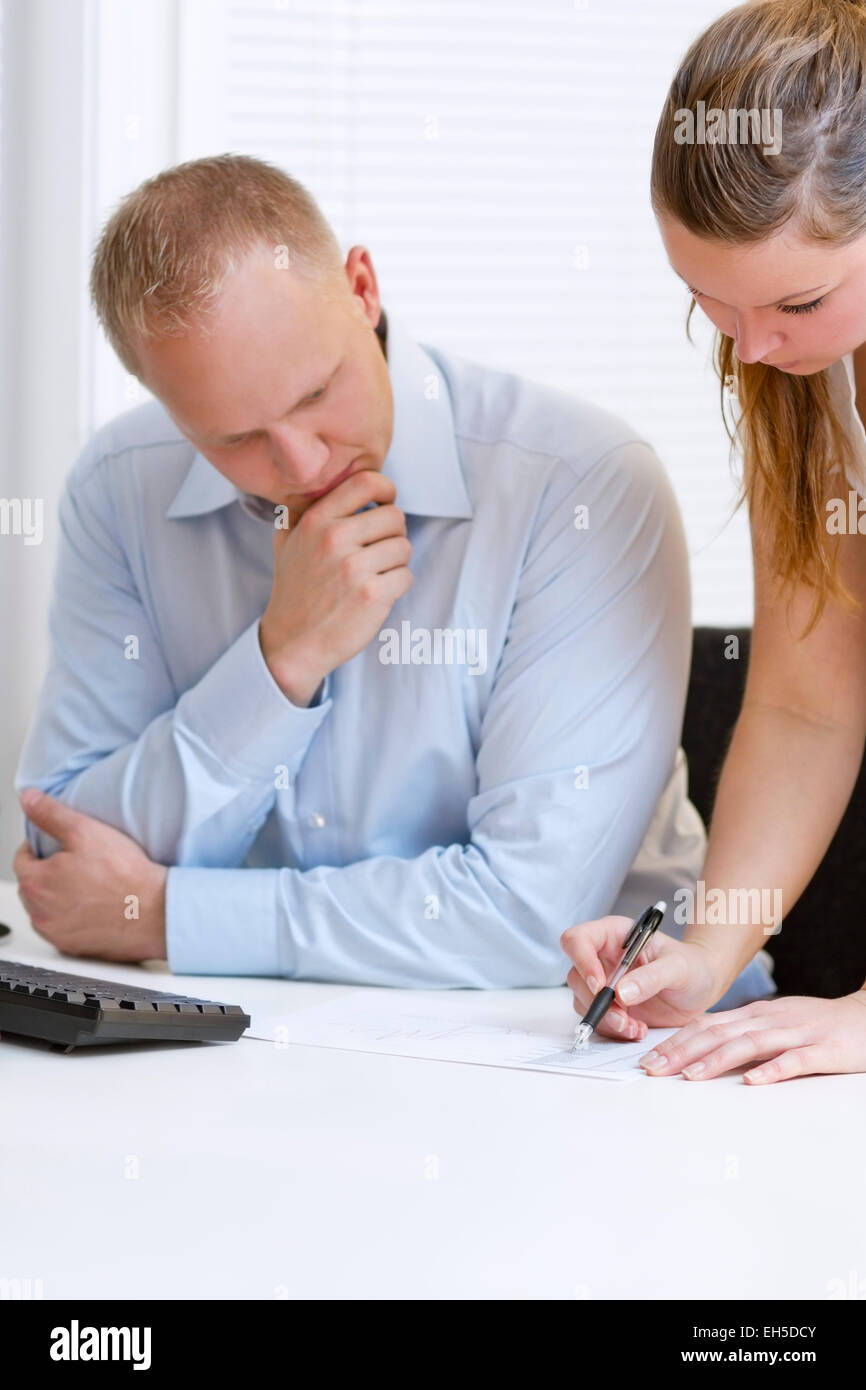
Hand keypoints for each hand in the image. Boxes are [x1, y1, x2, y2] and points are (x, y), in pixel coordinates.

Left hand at [15, 789, 166, 961]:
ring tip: (87, 885)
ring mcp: (56, 934)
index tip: (59, 845)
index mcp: (35, 883)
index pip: (22, 859)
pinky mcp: (73, 948)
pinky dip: (72, 918)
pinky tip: (94, 907)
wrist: (154, 912)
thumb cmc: (124, 874)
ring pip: (46, 909)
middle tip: (78, 864)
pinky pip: (62, 929)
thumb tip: (29, 799)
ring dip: (57, 897)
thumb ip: (51, 814)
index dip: (39, 847)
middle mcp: (39, 913)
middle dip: (48, 873)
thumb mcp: (85, 831)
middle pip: (33, 885)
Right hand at [259, 469, 412, 704]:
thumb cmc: (294, 590)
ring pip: (404, 547)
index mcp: (316, 520)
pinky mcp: (372, 595)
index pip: (366, 482)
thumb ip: (306, 509)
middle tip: (380, 550)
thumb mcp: (287, 540)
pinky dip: (397, 586)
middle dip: (393, 533)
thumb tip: (332, 482)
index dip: (386, 490)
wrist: (293, 642)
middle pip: (395, 516)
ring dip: (396, 562)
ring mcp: (354, 568)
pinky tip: (377, 593)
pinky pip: (406, 576)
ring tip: (375, 574)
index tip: (386, 504)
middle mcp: (334, 539)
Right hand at [560, 914, 721, 1038]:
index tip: (602, 987)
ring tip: (636, 1026)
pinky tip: (637, 1029)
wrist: (701, 987)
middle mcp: (602, 957)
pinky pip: (598, 1020)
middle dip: (598, 1002)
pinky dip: (614, 1030)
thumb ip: (652, 976)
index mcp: (613, 935)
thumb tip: (621, 992)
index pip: (577, 940)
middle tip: (624, 1018)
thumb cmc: (692, 966)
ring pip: (583, 1002)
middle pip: (576, 977)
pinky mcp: (609, 1006)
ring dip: (607, 1020)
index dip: (582, 962)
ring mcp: (603, 983)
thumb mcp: (679, 967)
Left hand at [637, 991, 865, 1082]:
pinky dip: (772, 1070)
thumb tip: (699, 1046)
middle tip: (654, 1069)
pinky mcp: (823, 1050)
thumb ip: (740, 1032)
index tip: (648, 1058)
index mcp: (755, 1014)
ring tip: (690, 1076)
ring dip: (717, 1060)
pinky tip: (752, 1082)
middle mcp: (770, 1019)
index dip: (675, 1041)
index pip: (707, 1025)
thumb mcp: (773, 1022)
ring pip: (750, 1044)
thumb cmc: (817, 1025)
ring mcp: (796, 1033)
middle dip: (683, 1051)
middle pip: (720, 1033)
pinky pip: (795, 1060)